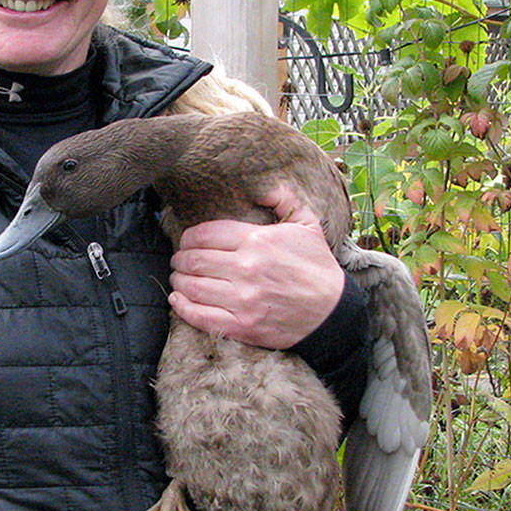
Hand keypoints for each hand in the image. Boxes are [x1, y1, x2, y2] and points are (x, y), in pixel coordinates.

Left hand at [167, 184, 343, 348]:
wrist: (333, 312)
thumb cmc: (318, 267)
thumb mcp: (307, 225)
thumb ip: (285, 200)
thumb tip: (268, 184)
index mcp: (258, 241)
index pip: (205, 234)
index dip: (189, 237)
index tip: (187, 241)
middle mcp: (246, 269)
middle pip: (194, 259)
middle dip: (180, 258)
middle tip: (179, 259)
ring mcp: (243, 299)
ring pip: (192, 286)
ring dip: (179, 280)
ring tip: (178, 277)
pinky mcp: (242, 326)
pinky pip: (200, 316)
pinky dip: (182, 307)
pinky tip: (177, 299)